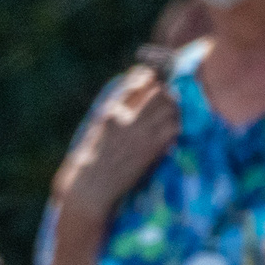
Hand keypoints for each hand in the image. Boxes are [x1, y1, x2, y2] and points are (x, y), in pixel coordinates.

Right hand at [52, 66, 180, 228]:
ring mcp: (140, 131)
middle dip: (166, 94)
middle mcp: (126, 115)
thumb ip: (116, 108)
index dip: (150, 78)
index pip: (137, 80)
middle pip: (159, 92)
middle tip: (168, 101)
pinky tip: (170, 133)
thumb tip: (139, 93)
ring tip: (171, 117)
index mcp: (110, 107)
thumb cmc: (91, 157)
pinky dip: (175, 128)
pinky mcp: (151, 148)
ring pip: (170, 108)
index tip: (154, 81)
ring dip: (174, 110)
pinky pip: (173, 129)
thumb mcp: (97, 125)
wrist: (90, 185)